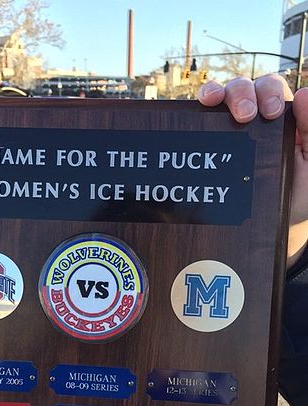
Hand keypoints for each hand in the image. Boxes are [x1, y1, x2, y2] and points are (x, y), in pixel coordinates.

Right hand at [198, 75, 307, 267]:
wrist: (273, 227)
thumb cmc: (299, 194)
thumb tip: (302, 94)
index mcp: (280, 120)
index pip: (270, 90)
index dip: (268, 92)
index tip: (270, 113)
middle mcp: (253, 121)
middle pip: (243, 89)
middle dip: (242, 94)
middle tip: (246, 116)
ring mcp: (228, 134)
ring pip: (220, 98)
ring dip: (217, 93)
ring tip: (213, 102)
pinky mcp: (211, 149)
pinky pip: (200, 123)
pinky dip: (197, 109)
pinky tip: (199, 107)